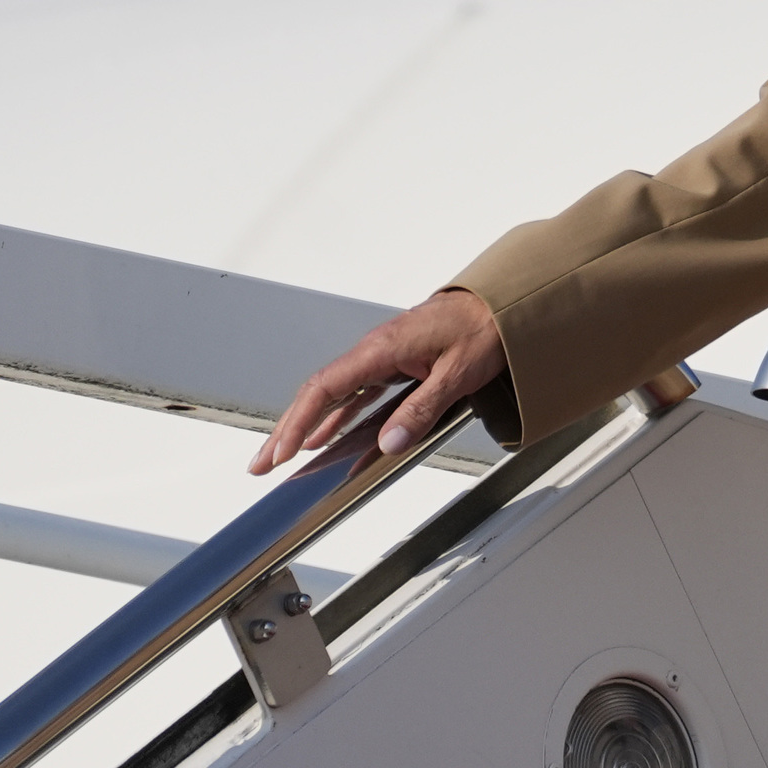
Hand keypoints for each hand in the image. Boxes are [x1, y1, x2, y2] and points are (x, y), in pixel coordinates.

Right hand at [249, 288, 505, 474]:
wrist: (503, 304)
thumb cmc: (484, 328)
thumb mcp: (457, 374)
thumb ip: (421, 410)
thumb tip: (387, 444)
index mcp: (382, 348)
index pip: (325, 387)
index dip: (298, 422)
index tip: (281, 452)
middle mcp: (375, 351)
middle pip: (319, 392)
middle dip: (288, 429)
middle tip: (263, 463)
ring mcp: (383, 357)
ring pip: (334, 394)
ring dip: (308, 425)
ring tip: (285, 456)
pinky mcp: (396, 364)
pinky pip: (357, 394)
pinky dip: (337, 417)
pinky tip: (327, 436)